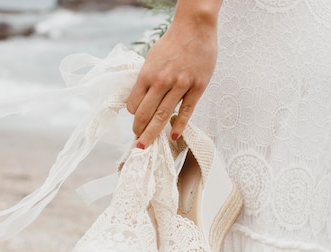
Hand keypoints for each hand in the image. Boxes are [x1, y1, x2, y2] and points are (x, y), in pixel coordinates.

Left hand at [127, 7, 218, 148]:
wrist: (195, 28)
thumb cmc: (173, 42)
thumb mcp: (152, 59)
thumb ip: (148, 79)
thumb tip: (143, 99)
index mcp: (147, 73)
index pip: (134, 103)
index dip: (133, 114)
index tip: (135, 120)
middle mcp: (162, 80)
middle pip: (146, 113)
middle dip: (139, 130)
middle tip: (137, 143)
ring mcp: (180, 85)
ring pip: (163, 115)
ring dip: (153, 133)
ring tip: (146, 145)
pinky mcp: (197, 87)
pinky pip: (186, 111)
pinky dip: (179, 125)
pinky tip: (174, 136)